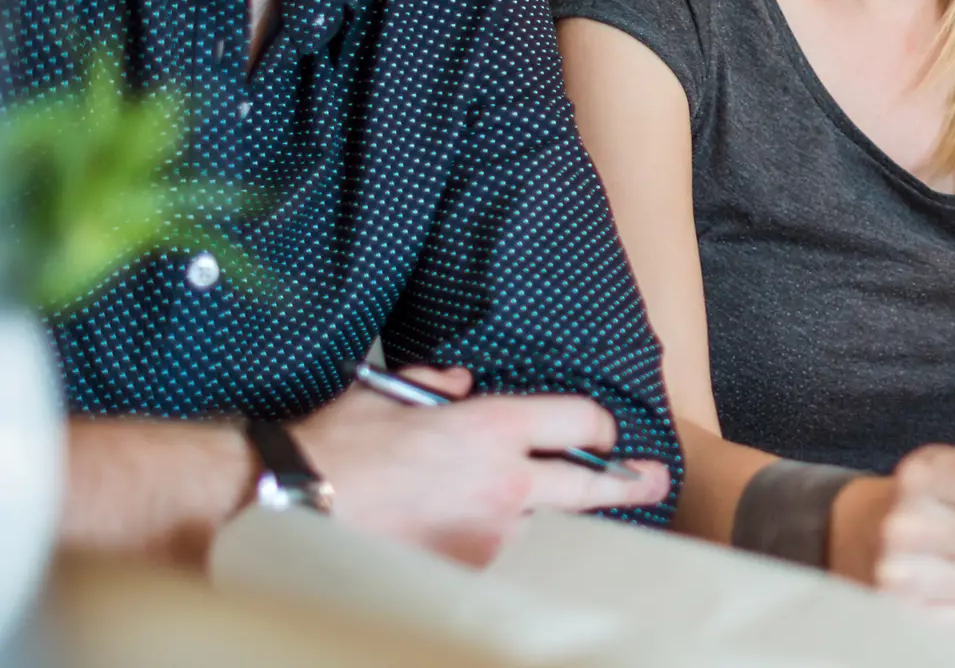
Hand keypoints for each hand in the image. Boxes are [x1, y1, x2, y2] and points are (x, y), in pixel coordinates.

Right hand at [292, 366, 669, 564]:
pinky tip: (480, 545)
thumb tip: (460, 388)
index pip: (577, 421)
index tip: (607, 429)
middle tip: (652, 480)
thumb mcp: (392, 393)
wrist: (291, 508)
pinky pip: (498, 560)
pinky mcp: (464, 579)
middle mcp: (504, 487)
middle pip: (588, 485)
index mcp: (492, 430)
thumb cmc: (338, 447)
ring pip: (542, 529)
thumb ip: (438, 386)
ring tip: (553, 519)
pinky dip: (499, 551)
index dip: (599, 423)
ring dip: (547, 522)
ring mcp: (488, 541)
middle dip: (628, 482)